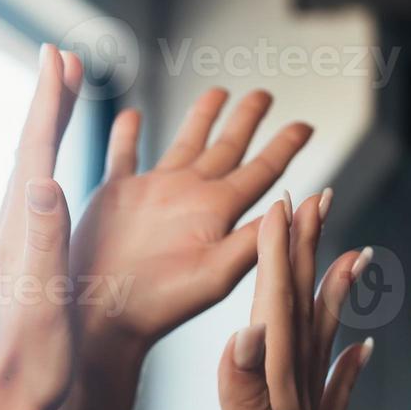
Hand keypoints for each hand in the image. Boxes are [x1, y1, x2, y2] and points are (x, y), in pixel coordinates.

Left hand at [0, 45, 81, 409]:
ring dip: (49, 131)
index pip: (37, 152)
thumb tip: (45, 179)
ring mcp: (14, 250)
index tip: (59, 54)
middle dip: (49, 103)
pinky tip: (55, 180)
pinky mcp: (22, 269)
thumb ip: (43, 238)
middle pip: (32, 152)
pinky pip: (37, 203)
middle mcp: (11, 233)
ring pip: (34, 174)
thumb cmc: (28, 364)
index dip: (49, 102)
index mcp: (19, 234)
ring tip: (63, 100)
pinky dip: (50, 171)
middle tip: (64, 58)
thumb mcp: (43, 301)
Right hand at [68, 89, 314, 359]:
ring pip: (183, 143)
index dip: (284, 146)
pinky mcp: (115, 195)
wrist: (104, 317)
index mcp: (217, 212)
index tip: (306, 125)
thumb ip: (254, 238)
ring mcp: (153, 194)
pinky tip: (132, 116)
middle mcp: (190, 198)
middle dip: (246, 120)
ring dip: (199, 117)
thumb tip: (297, 204)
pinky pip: (124, 155)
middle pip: (227, 148)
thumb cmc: (160, 305)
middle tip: (264, 94)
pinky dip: (127, 134)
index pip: (261, 171)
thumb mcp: (217, 274)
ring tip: (217, 92)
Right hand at [215, 193, 375, 409]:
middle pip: (303, 313)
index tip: (282, 201)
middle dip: (307, 255)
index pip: (276, 311)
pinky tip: (363, 351)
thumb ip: (243, 402)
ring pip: (321, 343)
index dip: (278, 256)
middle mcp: (296, 402)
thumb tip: (244, 332)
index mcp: (276, 398)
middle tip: (317, 199)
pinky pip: (334, 394)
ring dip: (330, 295)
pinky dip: (347, 365)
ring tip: (350, 254)